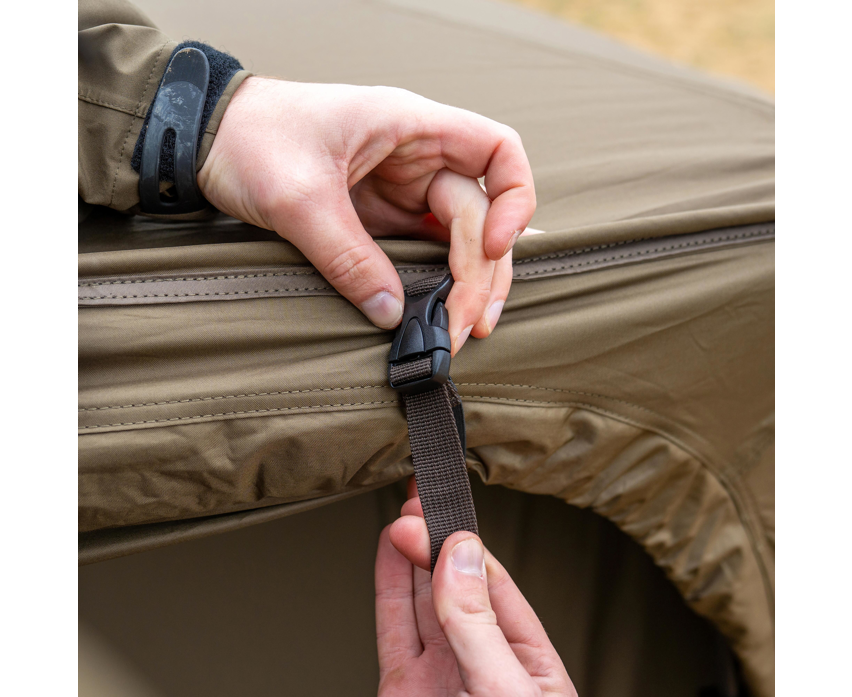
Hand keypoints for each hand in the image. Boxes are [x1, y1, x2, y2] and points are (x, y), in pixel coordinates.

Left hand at [197, 78, 534, 350]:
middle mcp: (415, 161)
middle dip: (482, 271)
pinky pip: (422, 255)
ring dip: (467, 286)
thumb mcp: (298, 198)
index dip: (514, 198)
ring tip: (462, 331)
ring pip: (458, 241)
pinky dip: (435, 287)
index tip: (495, 244)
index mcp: (409, 130)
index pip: (497, 151)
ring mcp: (399, 194)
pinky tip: (438, 317)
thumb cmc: (252, 138)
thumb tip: (391, 313)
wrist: (206, 141)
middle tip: (467, 324)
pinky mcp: (379, 222)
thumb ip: (347, 256)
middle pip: (481, 215)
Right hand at [375, 479, 575, 696]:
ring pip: (422, 600)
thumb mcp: (506, 689)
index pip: (495, 586)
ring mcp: (440, 674)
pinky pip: (392, 628)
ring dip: (411, 553)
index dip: (466, 543)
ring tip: (405, 513)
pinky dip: (388, 587)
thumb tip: (461, 555)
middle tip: (418, 501)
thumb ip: (478, 624)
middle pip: (457, 585)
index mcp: (527, 662)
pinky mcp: (401, 688)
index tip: (442, 511)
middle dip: (437, 537)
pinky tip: (387, 551)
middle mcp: (482, 662)